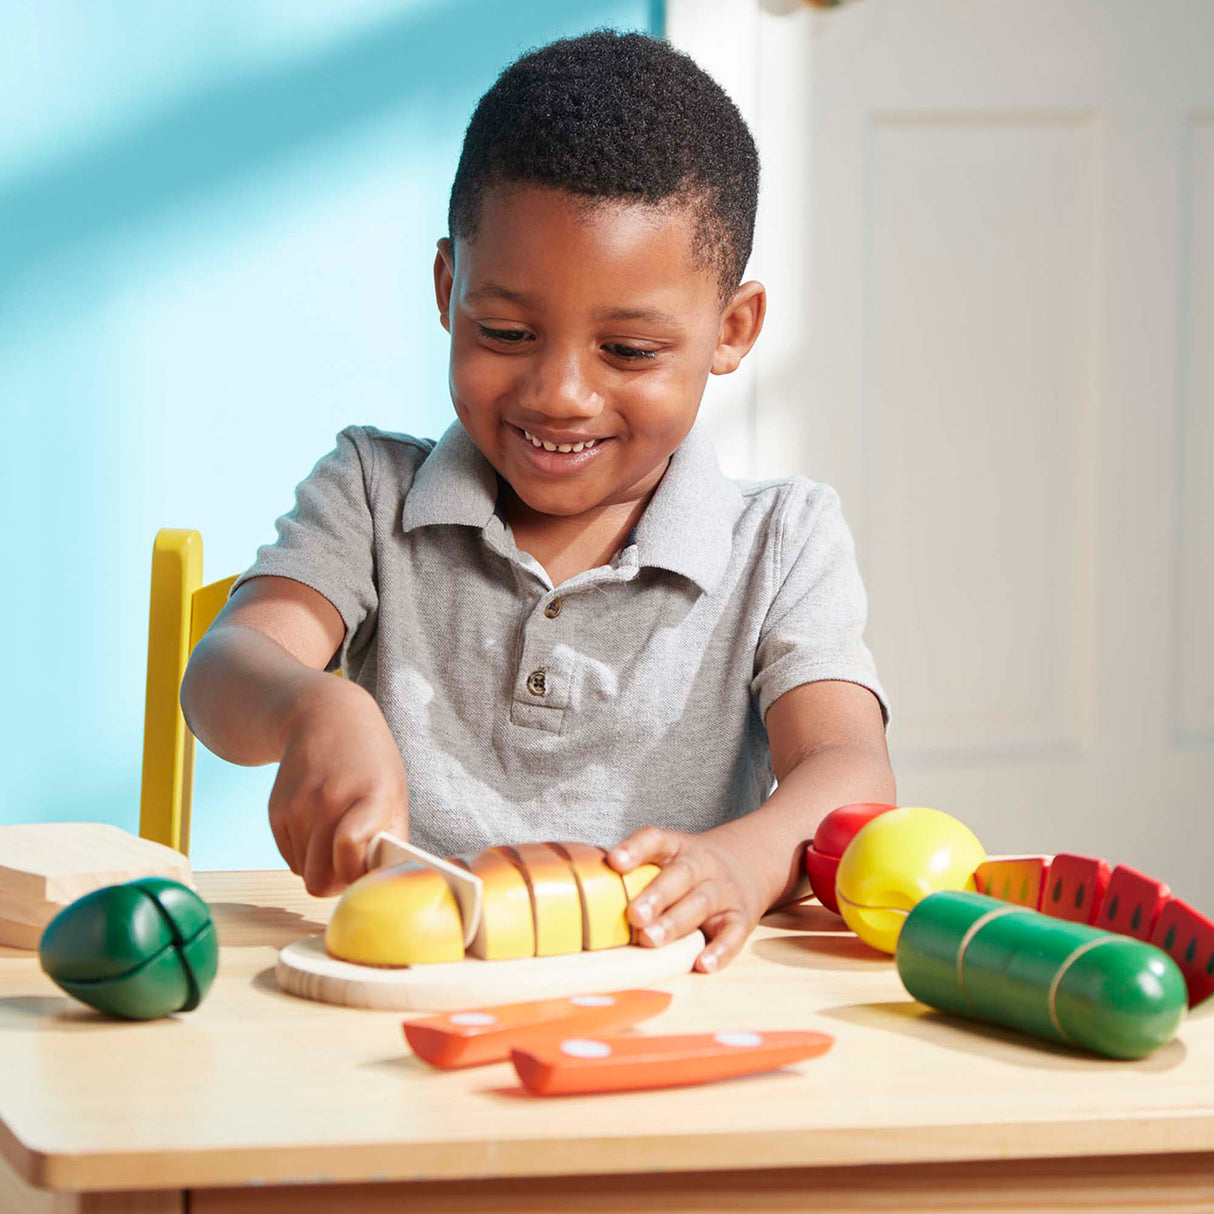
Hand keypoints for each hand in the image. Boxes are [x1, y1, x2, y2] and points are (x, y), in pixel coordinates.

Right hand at [268, 679, 408, 896]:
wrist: (325, 717)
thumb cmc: (369, 762)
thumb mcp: (393, 792)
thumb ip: (390, 839)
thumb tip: (383, 882)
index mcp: (369, 795)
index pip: (350, 850)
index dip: (358, 873)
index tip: (370, 869)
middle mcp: (328, 801)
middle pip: (319, 881)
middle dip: (338, 883)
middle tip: (353, 865)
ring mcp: (297, 807)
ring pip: (304, 873)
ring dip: (322, 866)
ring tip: (338, 836)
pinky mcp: (276, 812)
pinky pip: (290, 858)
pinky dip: (306, 854)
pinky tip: (320, 824)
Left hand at [606, 824, 775, 972]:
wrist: (753, 859)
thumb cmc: (693, 867)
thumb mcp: (671, 855)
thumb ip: (639, 871)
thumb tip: (587, 896)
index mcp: (678, 847)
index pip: (656, 840)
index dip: (635, 849)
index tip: (614, 861)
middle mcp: (702, 865)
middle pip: (680, 875)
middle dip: (656, 895)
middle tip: (633, 916)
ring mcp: (724, 890)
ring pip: (701, 903)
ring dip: (676, 923)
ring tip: (651, 940)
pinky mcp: (741, 917)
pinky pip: (733, 933)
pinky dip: (720, 950)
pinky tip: (703, 963)